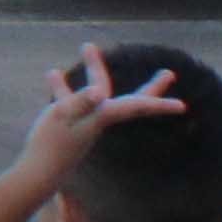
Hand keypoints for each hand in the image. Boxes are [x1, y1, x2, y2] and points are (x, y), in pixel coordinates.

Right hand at [16, 44, 183, 181]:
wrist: (38, 173)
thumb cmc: (50, 144)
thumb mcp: (63, 117)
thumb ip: (81, 102)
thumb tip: (98, 92)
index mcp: (102, 116)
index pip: (136, 106)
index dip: (159, 105)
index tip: (182, 106)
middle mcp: (99, 119)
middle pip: (131, 100)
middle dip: (149, 87)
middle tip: (168, 73)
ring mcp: (86, 123)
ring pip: (98, 93)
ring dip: (93, 71)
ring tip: (87, 49)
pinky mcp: (71, 125)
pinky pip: (73, 100)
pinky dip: (64, 86)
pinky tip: (52, 74)